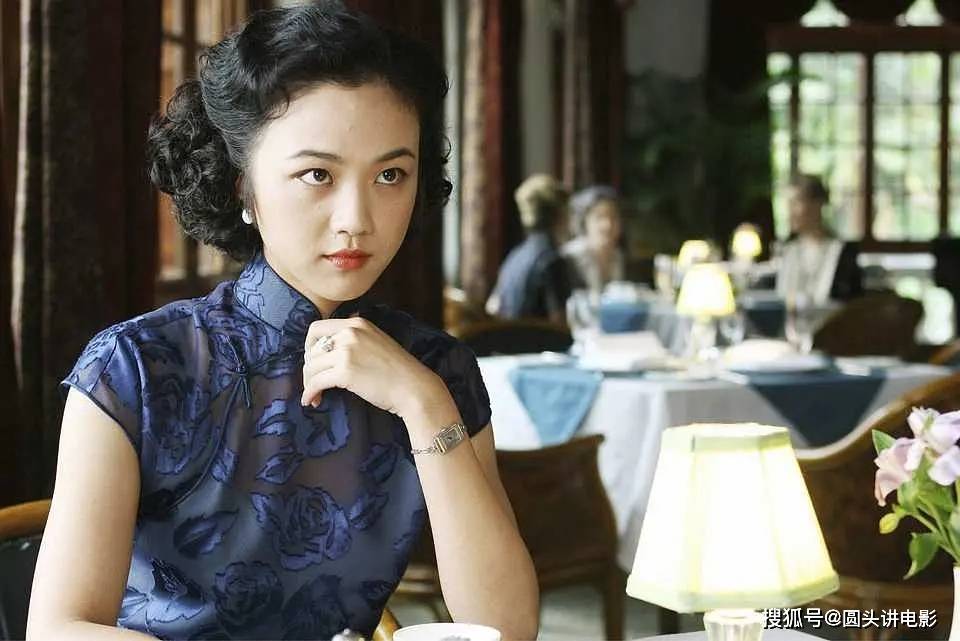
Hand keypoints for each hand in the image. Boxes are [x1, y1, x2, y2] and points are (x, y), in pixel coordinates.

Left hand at [300, 317, 450, 419]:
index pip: (317, 329)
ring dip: (309, 383)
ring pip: (311, 367)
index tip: (314, 362)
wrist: (414, 387)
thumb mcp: (377, 341)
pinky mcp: (345, 372)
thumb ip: (357, 337)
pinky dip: (310, 393)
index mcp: (357, 323)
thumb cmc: (398, 370)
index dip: (309, 347)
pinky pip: (316, 382)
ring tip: (315, 396)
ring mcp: (347, 352)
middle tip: (314, 383)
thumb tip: (332, 342)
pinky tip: (313, 401)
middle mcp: (349, 333)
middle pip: (312, 350)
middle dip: (309, 368)